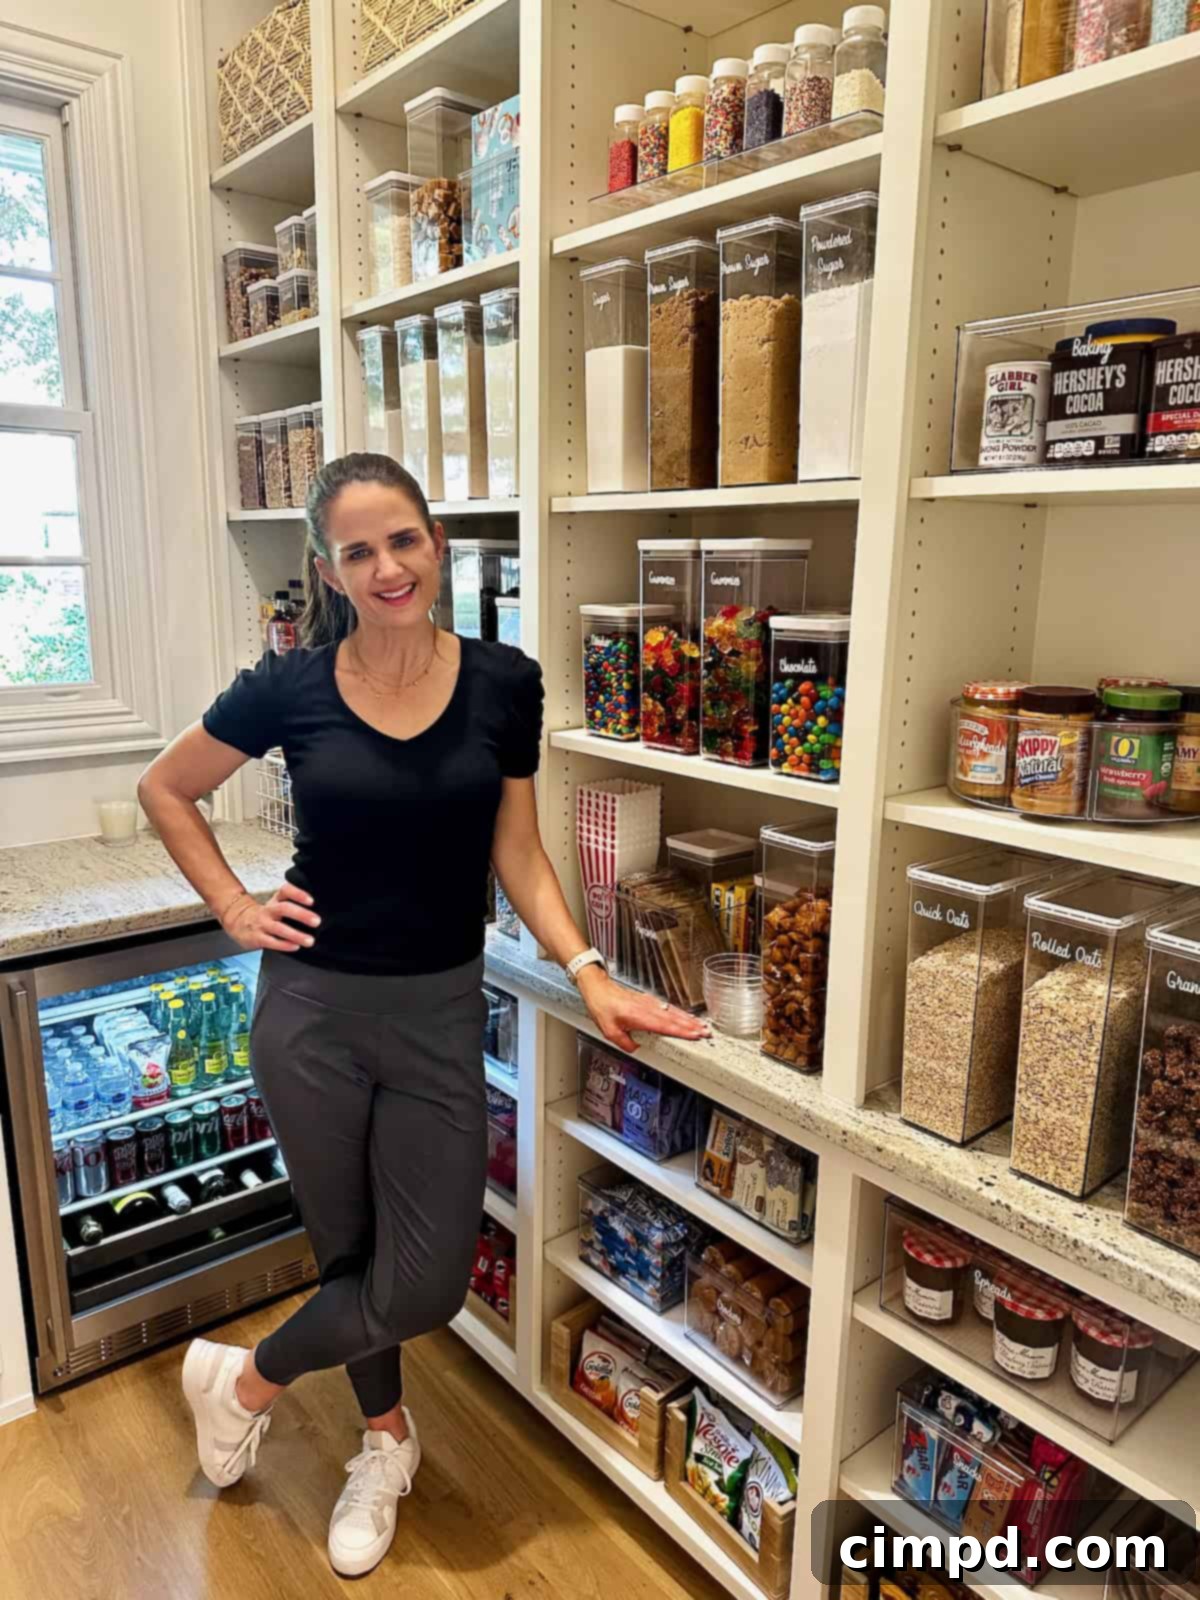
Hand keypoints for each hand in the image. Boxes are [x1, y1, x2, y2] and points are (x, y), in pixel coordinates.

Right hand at [221, 883, 320, 953]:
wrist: (237, 922)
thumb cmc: (265, 914)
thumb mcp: (276, 904)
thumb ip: (293, 904)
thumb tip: (319, 910)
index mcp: (275, 900)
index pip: (286, 891)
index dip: (298, 894)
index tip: (312, 901)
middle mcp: (269, 910)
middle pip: (284, 909)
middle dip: (302, 915)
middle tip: (317, 921)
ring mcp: (262, 924)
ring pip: (279, 928)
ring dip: (296, 935)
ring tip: (310, 940)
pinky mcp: (257, 938)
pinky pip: (271, 941)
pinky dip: (284, 945)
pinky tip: (295, 947)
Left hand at [577, 968, 709, 1053]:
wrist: (599, 989)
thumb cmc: (603, 1006)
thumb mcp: (609, 1031)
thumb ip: (625, 1043)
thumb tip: (635, 1049)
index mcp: (640, 1016)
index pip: (666, 1026)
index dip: (682, 1031)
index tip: (695, 1035)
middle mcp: (648, 1008)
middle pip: (675, 1019)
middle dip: (692, 1026)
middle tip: (706, 1032)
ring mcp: (650, 1003)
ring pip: (673, 1012)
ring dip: (688, 1019)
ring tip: (701, 1025)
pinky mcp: (648, 1001)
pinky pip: (667, 1008)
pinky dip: (679, 1013)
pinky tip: (685, 1016)